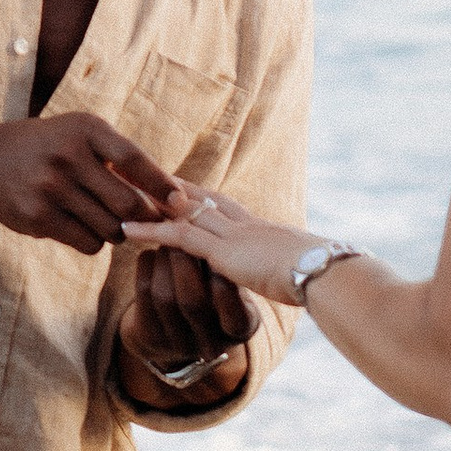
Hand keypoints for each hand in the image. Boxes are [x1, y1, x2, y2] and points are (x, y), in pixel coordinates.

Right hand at [0, 115, 188, 253]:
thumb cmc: (45, 147)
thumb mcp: (78, 134)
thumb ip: (118, 157)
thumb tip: (170, 192)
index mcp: (85, 129)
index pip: (136, 160)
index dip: (162, 185)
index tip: (180, 202)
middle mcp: (69, 155)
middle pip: (129, 203)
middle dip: (144, 218)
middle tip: (147, 221)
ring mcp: (52, 188)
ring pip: (110, 228)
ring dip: (117, 231)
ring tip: (107, 220)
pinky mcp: (38, 217)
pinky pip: (87, 242)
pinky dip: (93, 241)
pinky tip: (81, 227)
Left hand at [118, 244, 257, 396]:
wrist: (181, 331)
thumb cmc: (218, 295)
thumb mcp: (237, 287)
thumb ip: (234, 267)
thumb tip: (221, 227)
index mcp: (240, 329)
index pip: (232, 310)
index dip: (221, 277)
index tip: (213, 247)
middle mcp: (210, 344)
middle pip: (192, 301)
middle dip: (184, 260)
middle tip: (181, 230)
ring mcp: (177, 344)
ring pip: (164, 295)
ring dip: (164, 259)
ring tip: (167, 239)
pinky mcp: (149, 335)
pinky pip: (144, 292)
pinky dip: (147, 264)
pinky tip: (153, 253)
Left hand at [120, 185, 316, 301]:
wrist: (327, 274)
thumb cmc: (325, 276)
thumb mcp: (303, 268)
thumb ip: (290, 266)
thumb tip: (299, 272)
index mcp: (264, 230)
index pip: (224, 206)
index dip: (200, 195)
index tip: (180, 187)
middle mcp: (246, 225)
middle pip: (201, 199)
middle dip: (172, 187)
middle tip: (143, 174)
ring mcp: (233, 235)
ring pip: (184, 212)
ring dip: (151, 202)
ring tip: (122, 193)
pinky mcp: (224, 251)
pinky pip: (179, 238)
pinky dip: (151, 232)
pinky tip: (127, 231)